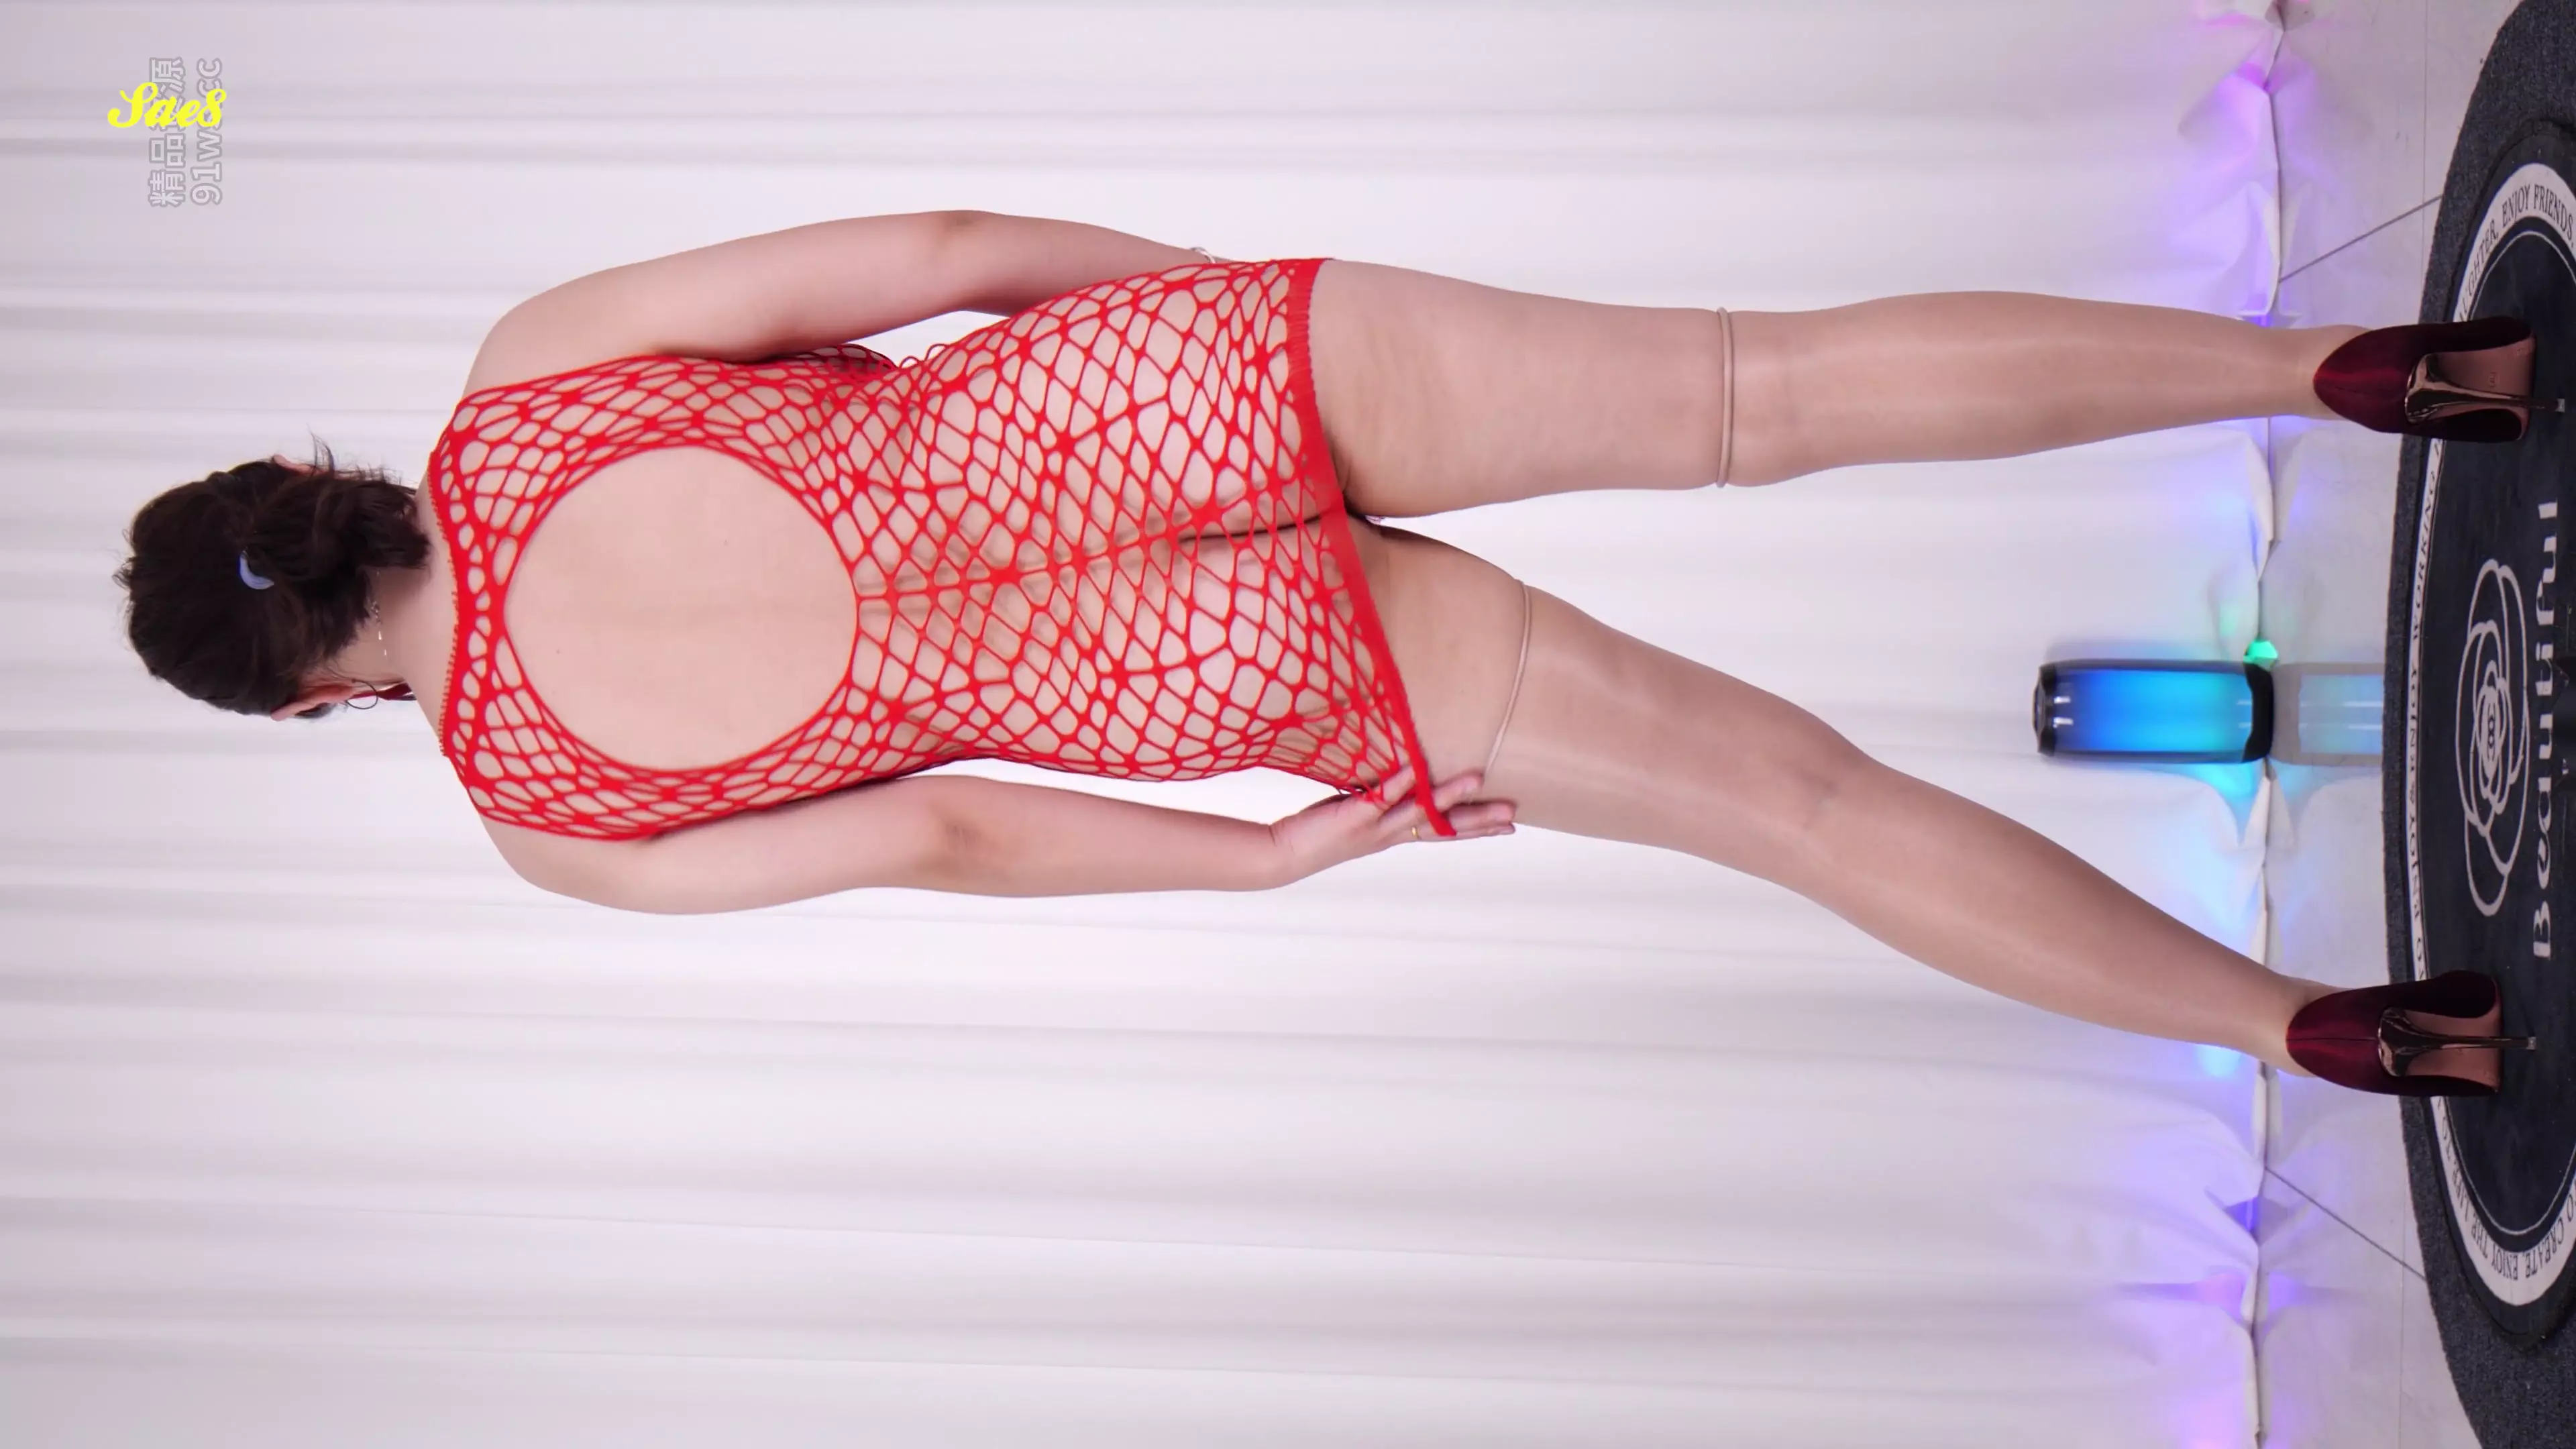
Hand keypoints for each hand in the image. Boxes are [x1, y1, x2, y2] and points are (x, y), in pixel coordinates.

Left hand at [1265, 768, 1514, 882]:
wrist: (1283, 854)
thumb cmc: (1318, 831)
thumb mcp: (1358, 812)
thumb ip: (1381, 798)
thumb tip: (1403, 775)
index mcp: (1395, 834)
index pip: (1444, 832)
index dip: (1477, 829)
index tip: (1510, 826)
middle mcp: (1390, 834)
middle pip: (1443, 828)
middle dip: (1479, 821)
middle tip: (1513, 815)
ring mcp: (1375, 826)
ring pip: (1420, 812)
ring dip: (1449, 797)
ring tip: (1478, 780)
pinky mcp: (1354, 815)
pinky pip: (1381, 796)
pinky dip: (1399, 783)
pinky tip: (1417, 768)